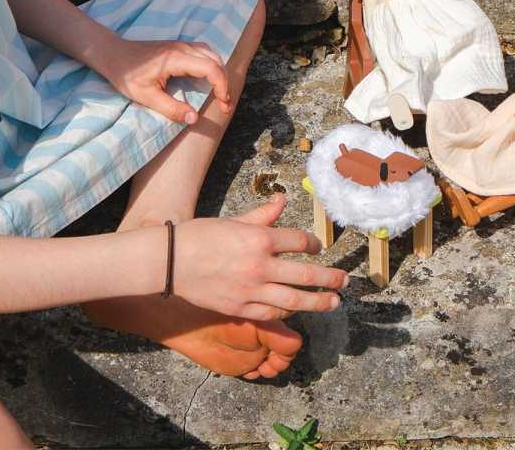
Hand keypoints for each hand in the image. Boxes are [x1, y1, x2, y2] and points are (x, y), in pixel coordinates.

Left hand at [89, 33, 230, 124]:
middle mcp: (182, 48)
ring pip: (211, 55)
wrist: (113, 54)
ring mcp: (181, 45)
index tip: (223, 104)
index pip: (210, 69)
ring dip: (219, 73)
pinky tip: (207, 79)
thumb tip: (194, 118)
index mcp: (176, 59)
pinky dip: (211, 66)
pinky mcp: (178, 46)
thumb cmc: (127, 75)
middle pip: (215, 61)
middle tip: (224, 104)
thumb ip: (171, 108)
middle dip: (224, 82)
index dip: (222, 87)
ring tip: (219, 93)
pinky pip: (203, 52)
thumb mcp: (146, 97)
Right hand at [172, 194, 347, 320]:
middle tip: (344, 280)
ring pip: (294, 300)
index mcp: (260, 239)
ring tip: (333, 302)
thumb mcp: (234, 220)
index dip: (314, 244)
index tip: (318, 247)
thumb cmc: (200, 236)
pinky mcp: (241, 308)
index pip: (300, 241)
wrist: (170, 262)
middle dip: (329, 278)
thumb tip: (282, 200)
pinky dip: (288, 313)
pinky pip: (272, 314)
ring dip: (318, 302)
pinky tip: (298, 311)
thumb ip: (262, 215)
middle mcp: (260, 266)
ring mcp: (252, 290)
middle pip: (306, 274)